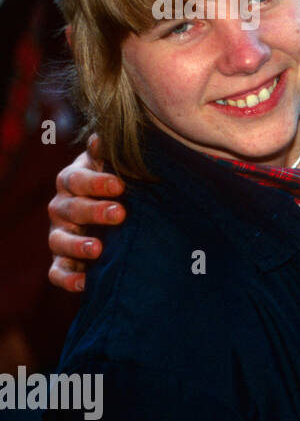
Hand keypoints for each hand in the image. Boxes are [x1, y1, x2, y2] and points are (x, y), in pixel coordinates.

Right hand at [48, 134, 126, 292]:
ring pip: (58, 241)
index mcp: (73, 181)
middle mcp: (62, 207)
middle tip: (120, 213)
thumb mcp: (117, 165)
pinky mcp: (63, 262)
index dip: (96, 182)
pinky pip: (57, 272)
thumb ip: (112, 154)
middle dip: (93, 211)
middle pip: (68, 208)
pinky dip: (68, 279)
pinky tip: (86, 283)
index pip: (76, 179)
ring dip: (77, 245)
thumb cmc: (119, 182)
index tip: (120, 185)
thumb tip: (104, 137)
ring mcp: (60, 235)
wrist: (119, 211)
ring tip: (98, 248)